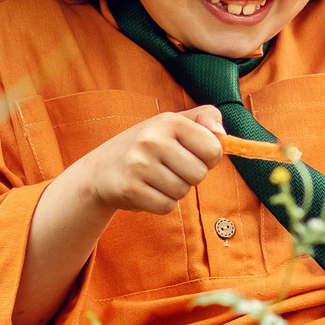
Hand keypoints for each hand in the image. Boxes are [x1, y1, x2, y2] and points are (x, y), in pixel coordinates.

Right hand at [87, 105, 226, 213]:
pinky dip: (161, 203)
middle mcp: (152, 140)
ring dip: (175, 190)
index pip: (213, 148)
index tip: (194, 155)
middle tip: (172, 168)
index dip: (209, 157)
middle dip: (191, 177)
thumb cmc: (148, 146)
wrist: (101, 169)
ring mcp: (139, 165)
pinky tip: (148, 190)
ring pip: (183, 192)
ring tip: (157, 178)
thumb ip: (205, 118)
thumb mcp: (173, 123)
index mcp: (168, 121)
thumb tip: (223, 135)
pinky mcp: (130, 189)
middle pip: (199, 174)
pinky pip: (166, 206)